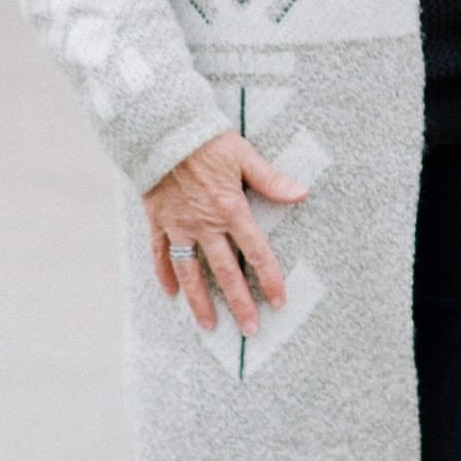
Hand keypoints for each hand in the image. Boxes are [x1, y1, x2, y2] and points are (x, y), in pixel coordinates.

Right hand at [144, 134, 310, 333]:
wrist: (161, 130)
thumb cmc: (207, 140)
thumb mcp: (244, 155)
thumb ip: (271, 180)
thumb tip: (301, 193)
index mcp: (230, 210)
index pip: (256, 253)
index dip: (269, 279)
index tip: (278, 302)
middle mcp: (205, 225)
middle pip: (225, 272)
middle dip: (239, 303)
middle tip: (249, 329)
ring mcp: (179, 226)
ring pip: (190, 272)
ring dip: (200, 301)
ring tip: (209, 325)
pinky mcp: (158, 220)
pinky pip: (160, 254)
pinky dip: (164, 274)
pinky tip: (170, 293)